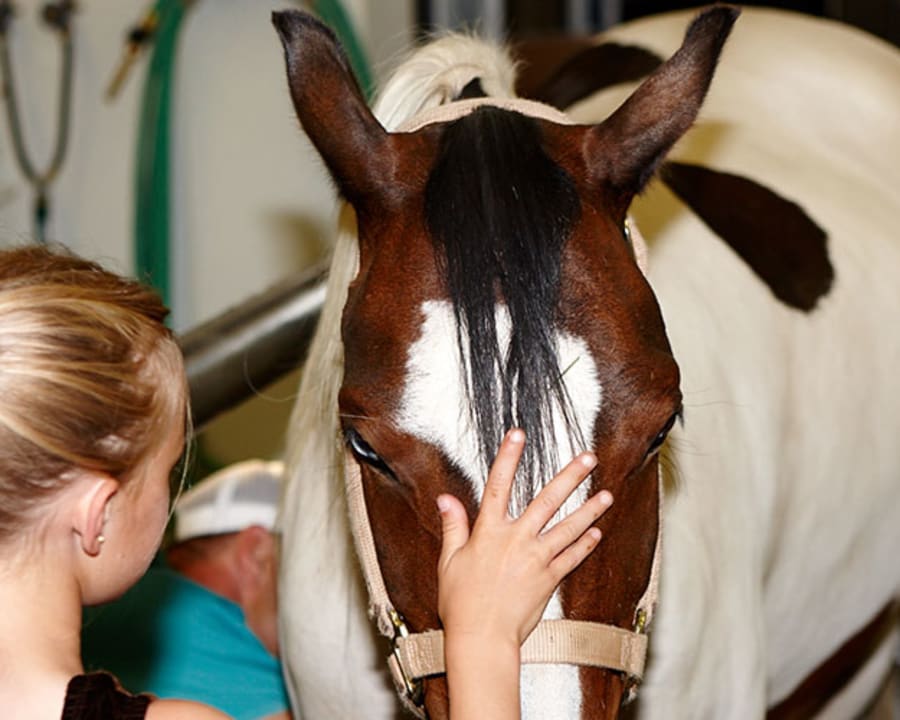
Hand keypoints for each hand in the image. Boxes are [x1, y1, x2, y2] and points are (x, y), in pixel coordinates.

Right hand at [436, 428, 612, 647]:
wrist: (481, 638)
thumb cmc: (461, 602)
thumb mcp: (450, 561)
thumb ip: (454, 526)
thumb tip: (446, 498)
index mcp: (489, 531)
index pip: (499, 484)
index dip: (508, 457)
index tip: (518, 434)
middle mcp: (516, 539)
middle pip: (547, 500)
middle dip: (570, 476)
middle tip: (588, 458)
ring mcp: (536, 558)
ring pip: (568, 527)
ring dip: (589, 509)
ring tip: (606, 494)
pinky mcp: (549, 579)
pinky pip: (572, 557)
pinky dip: (585, 544)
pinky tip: (596, 532)